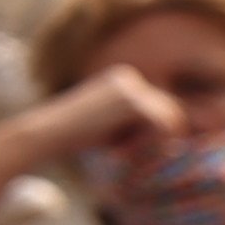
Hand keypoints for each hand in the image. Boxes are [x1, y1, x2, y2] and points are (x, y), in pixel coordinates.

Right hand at [23, 63, 181, 164]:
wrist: (45, 135)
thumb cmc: (72, 137)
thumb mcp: (110, 124)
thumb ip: (138, 121)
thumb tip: (179, 129)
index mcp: (123, 79)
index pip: (160, 107)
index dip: (146, 132)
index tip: (116, 142)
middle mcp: (128, 76)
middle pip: (170, 111)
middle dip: (152, 137)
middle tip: (120, 148)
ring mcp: (130, 86)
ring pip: (171, 119)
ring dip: (151, 141)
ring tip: (120, 147)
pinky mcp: (131, 100)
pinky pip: (164, 126)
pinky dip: (149, 142)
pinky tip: (121, 146)